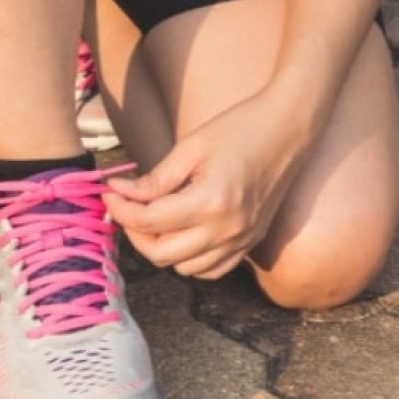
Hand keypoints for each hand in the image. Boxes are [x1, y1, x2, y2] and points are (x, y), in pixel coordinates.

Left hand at [102, 89, 316, 279]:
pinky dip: (190, 260)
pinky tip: (182, 234)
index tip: (110, 192)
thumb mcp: (191, 148)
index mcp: (211, 202)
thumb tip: (119, 193)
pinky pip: (211, 270)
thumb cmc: (239, 128)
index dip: (121, 209)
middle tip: (127, 206)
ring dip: (161, 248)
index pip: (149, 221)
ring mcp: (242, 241)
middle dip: (135, 232)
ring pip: (184, 268)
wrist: (289, 128)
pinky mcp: (250, 243)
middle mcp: (227, 230)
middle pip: (161, 254)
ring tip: (154, 218)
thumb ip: (155, 179)